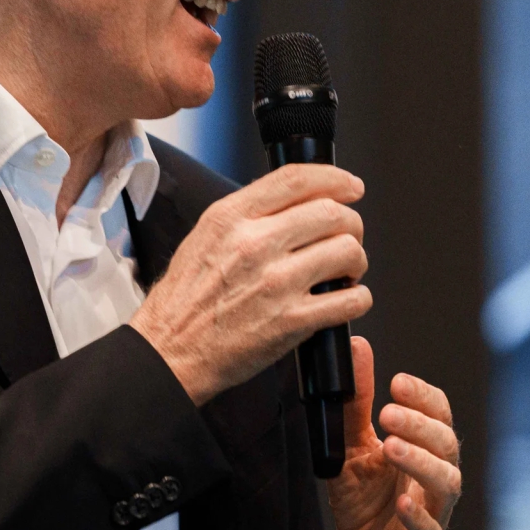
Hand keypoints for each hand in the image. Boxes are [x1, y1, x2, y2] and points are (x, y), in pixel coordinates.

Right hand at [130, 164, 372, 405]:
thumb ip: (247, 214)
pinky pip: (350, 300)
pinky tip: (346, 299)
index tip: (351, 187)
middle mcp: (254, 244)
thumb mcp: (204, 237)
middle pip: (331, 213)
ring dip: (355, 260)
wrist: (171, 351)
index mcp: (231, 218)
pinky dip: (358, 298)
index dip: (336, 178)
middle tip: (346, 237)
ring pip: (347, 251)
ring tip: (345, 271)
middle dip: (351, 224)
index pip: (296, 179)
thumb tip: (295, 202)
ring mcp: (276, 283)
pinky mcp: (292, 321)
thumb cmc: (184, 301)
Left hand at [328, 337, 460, 529]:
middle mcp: (435, 479)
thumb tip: (358, 347)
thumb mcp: (352, 448)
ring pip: (447, 483)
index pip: (439, 415)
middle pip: (447, 444)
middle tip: (388, 411)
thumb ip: (357, 404)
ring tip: (392, 446)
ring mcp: (433, 513)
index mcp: (424, 451)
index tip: (398, 381)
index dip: (424, 397)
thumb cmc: (365, 503)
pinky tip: (402, 503)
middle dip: (420, 424)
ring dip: (422, 462)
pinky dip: (418, 517)